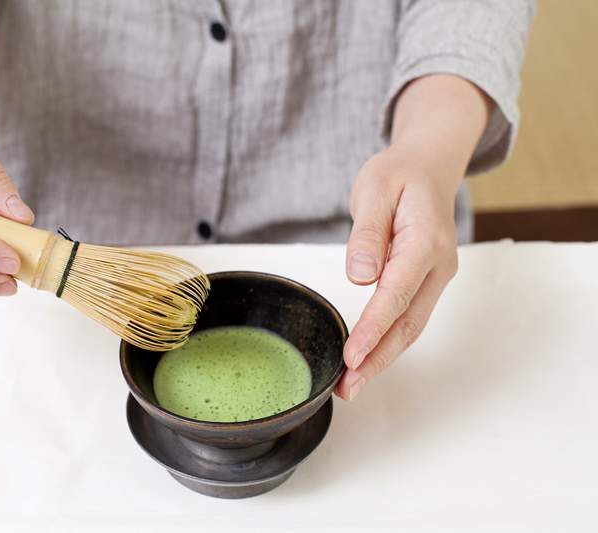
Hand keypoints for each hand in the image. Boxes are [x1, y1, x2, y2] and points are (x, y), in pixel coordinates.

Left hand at [334, 145, 459, 399]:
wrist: (428, 168)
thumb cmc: (399, 175)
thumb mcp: (376, 189)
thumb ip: (367, 234)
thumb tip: (360, 276)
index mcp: (425, 242)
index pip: (396, 294)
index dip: (373, 329)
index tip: (351, 356)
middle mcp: (438, 266)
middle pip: (407, 322)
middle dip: (377, 359)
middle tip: (347, 388)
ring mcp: (436, 277)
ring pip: (410, 327)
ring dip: (382, 358)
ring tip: (351, 386)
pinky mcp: (426, 282)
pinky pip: (408, 317)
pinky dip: (387, 343)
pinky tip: (366, 360)